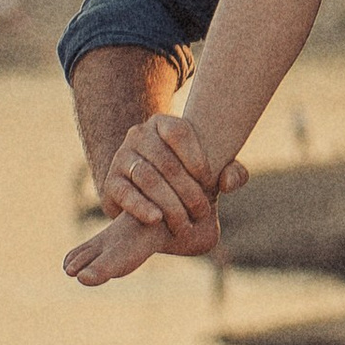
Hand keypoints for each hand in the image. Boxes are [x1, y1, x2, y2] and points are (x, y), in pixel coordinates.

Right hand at [65, 111, 243, 280]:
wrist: (150, 196)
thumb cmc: (189, 178)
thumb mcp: (214, 173)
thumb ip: (233, 173)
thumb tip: (227, 182)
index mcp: (163, 123)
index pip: (179, 132)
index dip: (196, 158)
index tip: (209, 181)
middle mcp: (138, 135)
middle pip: (165, 161)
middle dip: (187, 189)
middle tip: (202, 211)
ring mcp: (122, 157)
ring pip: (146, 177)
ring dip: (169, 202)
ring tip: (184, 221)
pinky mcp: (111, 183)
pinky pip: (125, 193)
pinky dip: (141, 207)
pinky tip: (157, 219)